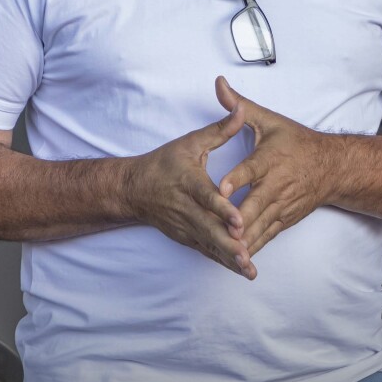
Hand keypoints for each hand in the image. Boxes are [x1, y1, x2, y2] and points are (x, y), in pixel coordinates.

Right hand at [123, 102, 254, 277]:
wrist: (133, 189)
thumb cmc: (165, 163)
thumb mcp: (191, 142)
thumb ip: (220, 130)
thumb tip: (242, 110)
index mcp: (188, 183)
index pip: (206, 198)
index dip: (222, 210)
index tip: (239, 221)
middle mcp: (185, 208)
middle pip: (208, 229)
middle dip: (227, 244)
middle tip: (247, 255)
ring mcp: (185, 226)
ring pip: (208, 244)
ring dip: (227, 258)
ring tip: (248, 270)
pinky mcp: (186, 237)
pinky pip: (206, 251)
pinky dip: (222, 261)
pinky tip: (241, 270)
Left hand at [214, 76, 333, 258]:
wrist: (332, 167)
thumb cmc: (296, 142)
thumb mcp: (270, 120)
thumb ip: (239, 105)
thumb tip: (218, 84)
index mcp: (271, 159)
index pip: (252, 169)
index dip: (237, 179)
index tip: (223, 189)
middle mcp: (277, 184)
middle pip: (255, 204)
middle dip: (238, 219)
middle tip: (219, 230)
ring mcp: (282, 205)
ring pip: (261, 225)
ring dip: (244, 239)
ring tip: (225, 251)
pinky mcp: (285, 219)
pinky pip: (267, 235)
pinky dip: (253, 247)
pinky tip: (237, 259)